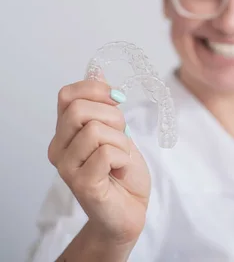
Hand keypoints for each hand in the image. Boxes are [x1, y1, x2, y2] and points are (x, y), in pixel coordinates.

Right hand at [48, 78, 150, 245]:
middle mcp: (59, 149)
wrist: (129, 210)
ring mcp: (67, 168)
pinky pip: (108, 153)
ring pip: (97, 130)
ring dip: (122, 142)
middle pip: (80, 109)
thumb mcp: (117, 130)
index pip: (68, 95)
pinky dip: (124, 158)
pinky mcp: (82, 184)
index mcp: (64, 133)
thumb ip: (104, 104)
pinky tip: (120, 172)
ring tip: (121, 160)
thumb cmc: (123, 172)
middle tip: (121, 139)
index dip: (97, 89)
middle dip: (113, 118)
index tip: (117, 100)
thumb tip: (97, 69)